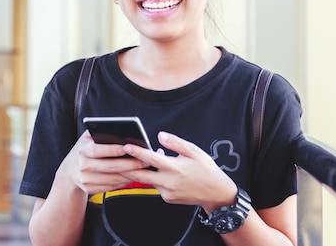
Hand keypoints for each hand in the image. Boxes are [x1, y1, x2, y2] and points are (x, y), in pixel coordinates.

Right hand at [55, 131, 150, 195]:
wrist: (69, 172)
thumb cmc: (84, 150)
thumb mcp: (87, 139)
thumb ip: (100, 133)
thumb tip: (122, 132)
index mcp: (82, 150)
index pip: (97, 150)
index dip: (112, 150)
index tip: (127, 148)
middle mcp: (82, 165)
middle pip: (109, 166)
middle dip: (129, 164)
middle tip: (144, 161)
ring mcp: (85, 179)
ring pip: (112, 179)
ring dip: (130, 175)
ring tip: (143, 169)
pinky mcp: (89, 189)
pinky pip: (110, 187)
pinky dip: (123, 182)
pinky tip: (133, 177)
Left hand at [120, 131, 236, 211]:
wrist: (217, 193)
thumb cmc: (206, 169)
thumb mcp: (194, 151)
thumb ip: (175, 143)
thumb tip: (160, 136)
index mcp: (175, 167)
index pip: (151, 159)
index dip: (137, 152)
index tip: (125, 146)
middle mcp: (169, 182)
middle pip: (141, 175)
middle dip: (128, 167)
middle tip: (118, 159)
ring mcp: (168, 192)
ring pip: (148, 180)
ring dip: (143, 171)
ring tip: (140, 160)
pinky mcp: (168, 199)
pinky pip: (156, 186)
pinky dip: (154, 178)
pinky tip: (160, 171)